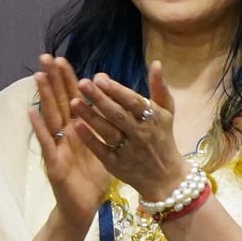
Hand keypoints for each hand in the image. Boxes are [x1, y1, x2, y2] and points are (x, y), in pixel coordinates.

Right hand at [30, 55, 112, 229]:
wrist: (83, 209)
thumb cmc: (92, 181)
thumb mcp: (104, 151)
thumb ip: (105, 131)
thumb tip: (115, 110)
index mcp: (78, 130)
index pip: (72, 99)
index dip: (67, 79)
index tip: (63, 58)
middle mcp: (65, 135)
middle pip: (58, 102)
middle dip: (52, 79)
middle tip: (45, 56)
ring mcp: (57, 147)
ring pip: (49, 117)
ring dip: (43, 96)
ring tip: (37, 75)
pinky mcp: (53, 163)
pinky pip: (46, 143)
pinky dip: (38, 127)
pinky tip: (31, 112)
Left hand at [72, 61, 188, 201]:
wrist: (165, 178)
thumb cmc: (163, 139)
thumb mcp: (167, 113)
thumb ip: (159, 89)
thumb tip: (155, 63)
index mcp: (153, 119)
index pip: (133, 102)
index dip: (116, 90)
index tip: (99, 77)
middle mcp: (141, 134)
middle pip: (118, 115)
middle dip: (100, 99)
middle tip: (82, 83)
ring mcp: (128, 151)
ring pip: (107, 131)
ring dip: (90, 116)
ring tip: (74, 101)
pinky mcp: (117, 165)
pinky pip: (101, 150)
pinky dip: (89, 138)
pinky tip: (76, 125)